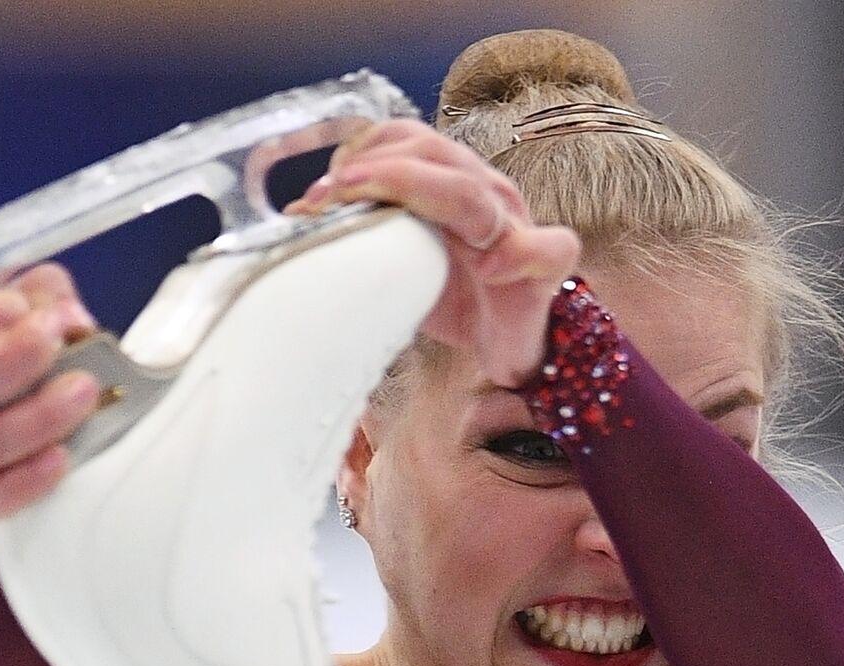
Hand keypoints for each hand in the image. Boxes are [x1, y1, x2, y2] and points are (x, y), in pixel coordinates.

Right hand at [0, 264, 100, 537]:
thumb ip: (42, 302)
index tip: (18, 307)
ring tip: (82, 394)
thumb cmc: (7, 380)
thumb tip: (67, 311)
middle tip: (57, 342)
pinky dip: (18, 485)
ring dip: (30, 421)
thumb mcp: (24, 324)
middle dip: (8, 361)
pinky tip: (60, 460)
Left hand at [285, 119, 580, 387]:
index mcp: (451, 184)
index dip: (363, 154)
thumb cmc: (455, 298)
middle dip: (376, 168)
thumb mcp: (399, 262)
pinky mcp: (544, 268)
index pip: (409, 140)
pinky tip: (489, 267)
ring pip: (476, 192)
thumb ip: (360, 233)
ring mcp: (518, 226)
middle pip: (435, 154)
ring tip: (374, 207)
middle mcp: (485, 193)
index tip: (320, 191)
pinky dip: (518, 252)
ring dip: (421, 191)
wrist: (506, 346)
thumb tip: (297, 214)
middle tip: (329, 196)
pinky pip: (546, 247)